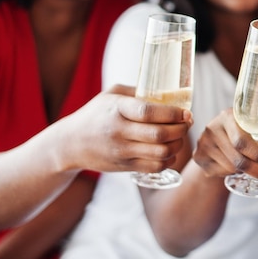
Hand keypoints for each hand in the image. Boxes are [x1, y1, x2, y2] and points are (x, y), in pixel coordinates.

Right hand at [57, 84, 191, 173]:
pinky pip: (155, 167)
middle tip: (187, 122)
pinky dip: (169, 160)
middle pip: (160, 134)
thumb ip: (136, 92)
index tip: (186, 112)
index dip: (172, 113)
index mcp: (118, 110)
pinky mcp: (125, 166)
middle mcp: (120, 131)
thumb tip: (167, 91)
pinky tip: (170, 151)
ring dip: (178, 144)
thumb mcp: (111, 95)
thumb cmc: (95, 114)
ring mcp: (122, 151)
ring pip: (161, 152)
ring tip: (180, 136)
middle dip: (181, 129)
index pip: (149, 112)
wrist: (70, 144)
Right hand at [192, 108, 257, 178]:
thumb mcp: (254, 130)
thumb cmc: (242, 131)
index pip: (242, 141)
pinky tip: (234, 162)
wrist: (218, 135)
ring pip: (232, 168)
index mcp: (227, 116)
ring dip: (246, 170)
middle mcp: (212, 128)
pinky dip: (233, 172)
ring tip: (250, 162)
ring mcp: (203, 143)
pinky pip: (221, 172)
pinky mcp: (198, 157)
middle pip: (238, 160)